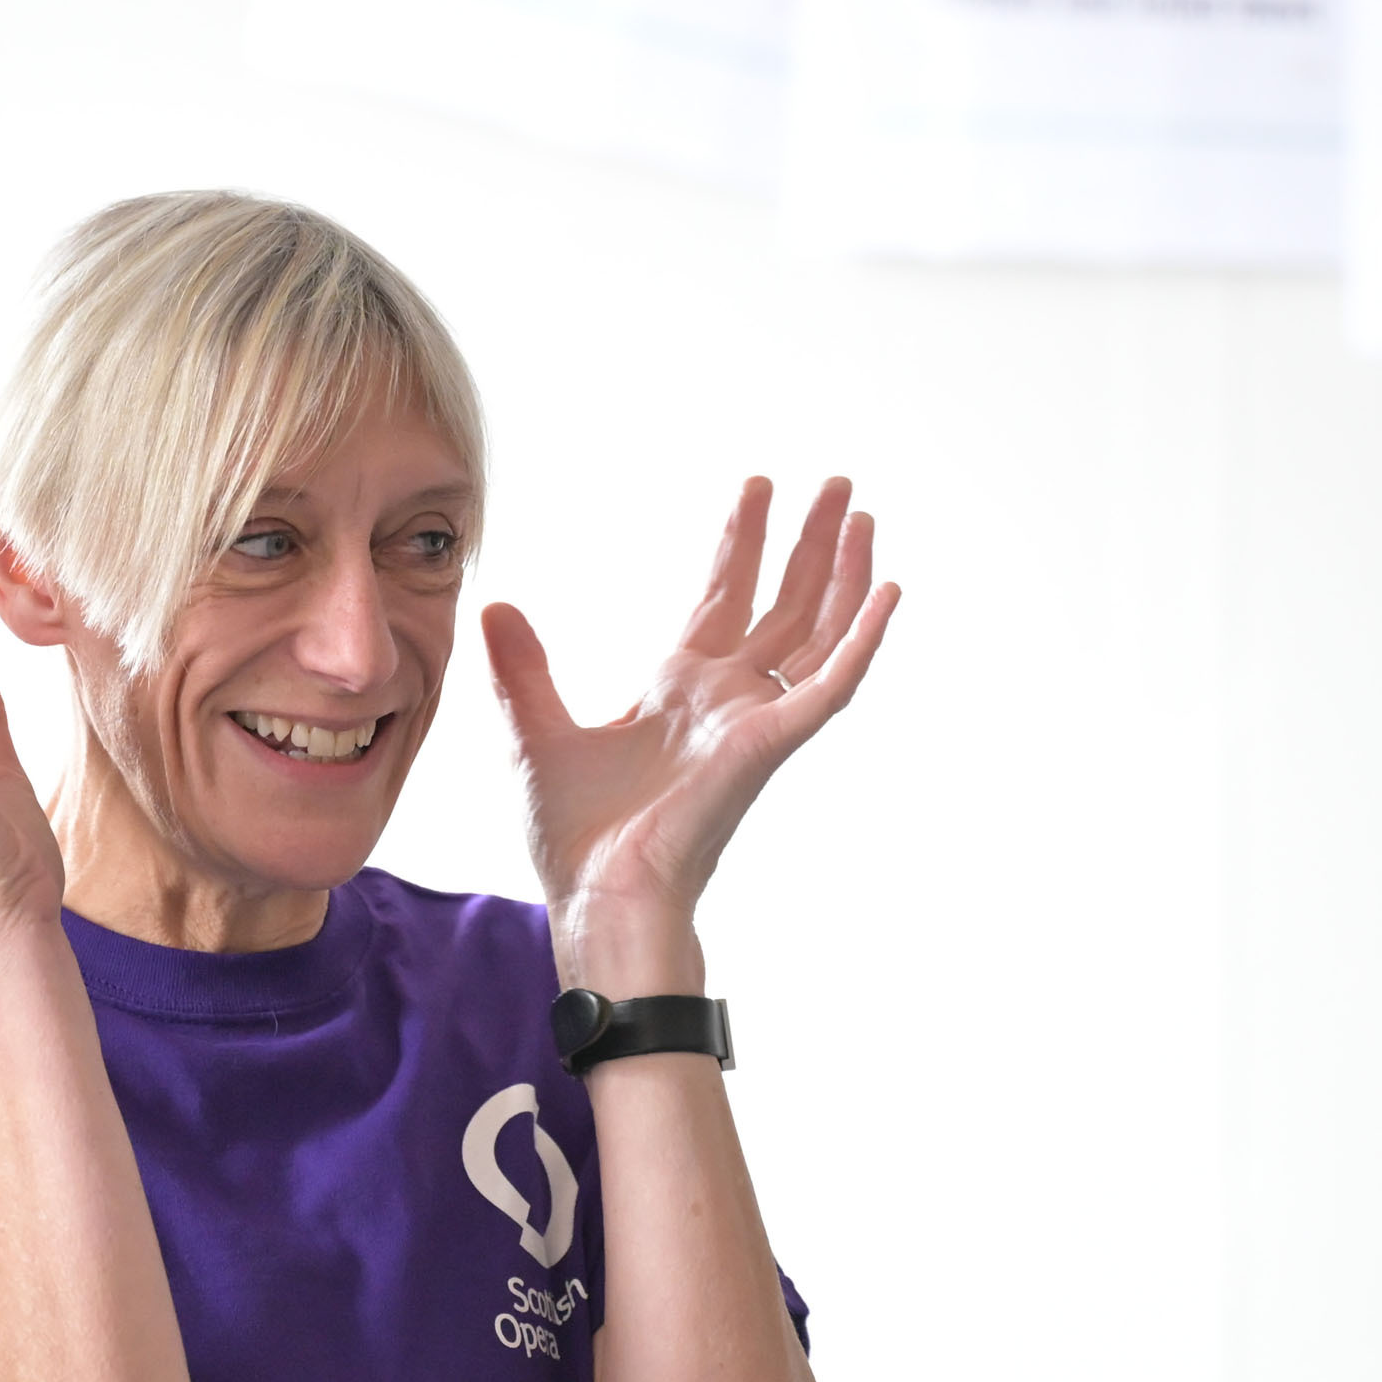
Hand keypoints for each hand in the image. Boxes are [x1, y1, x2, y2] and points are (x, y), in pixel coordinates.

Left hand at [481, 478, 897, 988]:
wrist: (599, 897)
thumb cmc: (577, 839)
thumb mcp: (535, 734)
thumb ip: (523, 670)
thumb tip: (494, 606)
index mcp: (680, 691)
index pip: (722, 596)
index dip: (741, 542)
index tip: (755, 487)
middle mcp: (726, 698)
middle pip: (783, 602)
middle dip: (808, 542)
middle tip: (835, 484)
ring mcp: (754, 719)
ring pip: (816, 631)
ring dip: (844, 573)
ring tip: (861, 515)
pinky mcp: (770, 744)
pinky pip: (830, 686)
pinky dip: (861, 641)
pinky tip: (887, 592)